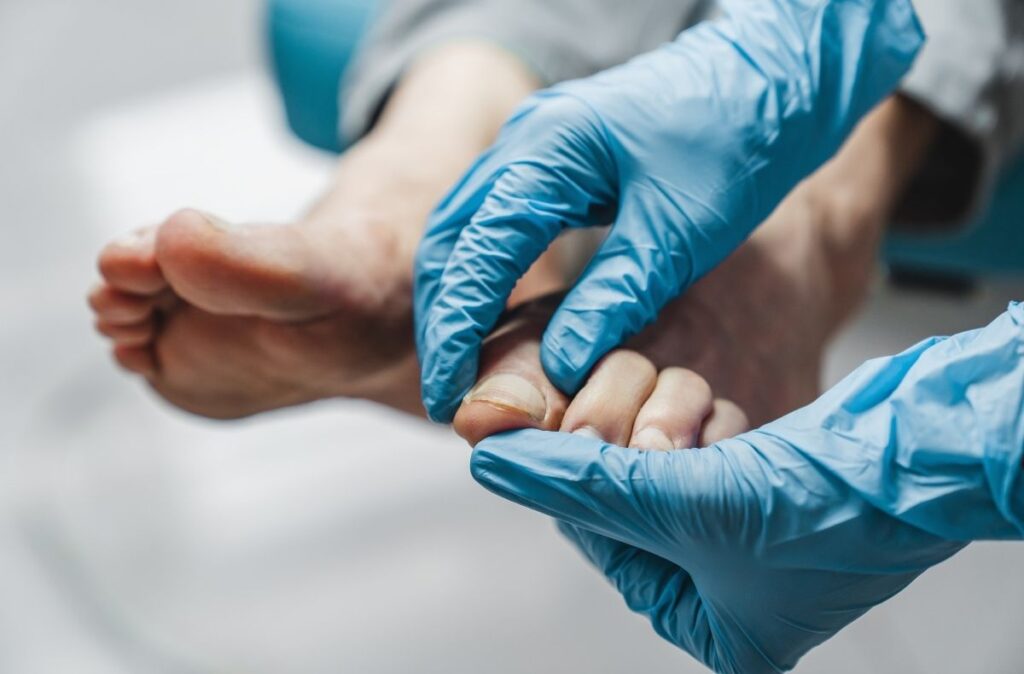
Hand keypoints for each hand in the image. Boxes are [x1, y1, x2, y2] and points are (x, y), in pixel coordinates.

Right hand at [414, 0, 923, 420]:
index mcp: (549, 150)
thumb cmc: (738, 139)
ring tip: (463, 366)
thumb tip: (560, 366)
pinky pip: (496, 221)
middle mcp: (525, 140)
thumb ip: (615, 296)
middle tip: (447, 391)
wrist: (774, 76)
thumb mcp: (680, 230)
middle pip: (451, 239)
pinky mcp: (553, 160)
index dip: (455, 330)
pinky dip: (486, 274)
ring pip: (466, 229)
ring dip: (458, 298)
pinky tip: (498, 318)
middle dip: (442, 319)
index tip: (448, 394)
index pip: (476, 251)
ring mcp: (534, 144)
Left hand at [470, 304, 1023, 672]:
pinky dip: (708, 420)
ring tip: (710, 428)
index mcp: (717, 631)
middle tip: (650, 428)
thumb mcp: (685, 504)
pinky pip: (705, 441)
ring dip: (677, 428)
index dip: (581, 490)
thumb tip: (500, 463)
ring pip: (664, 463)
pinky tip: (730, 419)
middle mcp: (733, 589)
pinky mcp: (769, 480)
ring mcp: (751, 533)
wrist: (923, 453)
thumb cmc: (831, 509)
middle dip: (638, 455)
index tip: (555, 440)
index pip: (605, 549)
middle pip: (632, 505)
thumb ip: (583, 482)